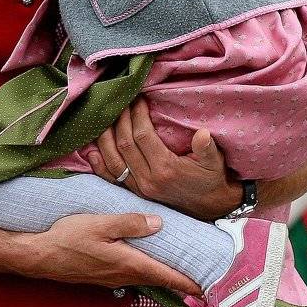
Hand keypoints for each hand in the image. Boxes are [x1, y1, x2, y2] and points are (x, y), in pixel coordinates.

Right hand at [20, 212, 198, 295]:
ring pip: (147, 277)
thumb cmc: (68, 239)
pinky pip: (134, 275)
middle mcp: (125, 275)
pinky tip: (150, 260)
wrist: (39, 256)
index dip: (189, 282)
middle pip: (161, 279)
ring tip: (182, 268)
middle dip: (183, 279)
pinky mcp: (105, 275)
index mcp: (129, 263)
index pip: (167, 276)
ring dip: (166, 275)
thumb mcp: (100, 224)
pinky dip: (149, 271)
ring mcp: (114, 278)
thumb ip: (130, 223)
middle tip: (204, 276)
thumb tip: (158, 224)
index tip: (209, 286)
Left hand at [85, 99, 237, 220]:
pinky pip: (112, 178)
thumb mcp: (214, 162)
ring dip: (105, 138)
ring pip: (113, 160)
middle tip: (121, 101)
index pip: (143, 136)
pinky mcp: (135, 192)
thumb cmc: (211, 178)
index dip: (137, 115)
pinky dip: (99, 165)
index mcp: (166, 169)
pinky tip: (92, 150)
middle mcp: (148, 180)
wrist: (209, 207)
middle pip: (124, 144)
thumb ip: (207, 148)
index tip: (138, 99)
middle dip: (120, 120)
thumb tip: (202, 134)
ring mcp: (139, 188)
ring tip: (105, 117)